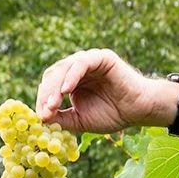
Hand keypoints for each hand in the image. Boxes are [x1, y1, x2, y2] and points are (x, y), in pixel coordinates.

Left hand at [35, 49, 173, 133]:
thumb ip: (60, 118)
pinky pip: (81, 63)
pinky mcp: (101, 57)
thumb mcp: (79, 120)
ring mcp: (89, 61)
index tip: (41, 117)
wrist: (138, 111)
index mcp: (71, 81)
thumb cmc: (112, 114)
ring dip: (55, 87)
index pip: (49, 86)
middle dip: (46, 94)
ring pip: (64, 68)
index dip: (42, 100)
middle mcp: (77, 68)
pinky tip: (66, 90)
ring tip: (53, 103)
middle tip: (45, 111)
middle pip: (53, 75)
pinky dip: (71, 76)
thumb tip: (40, 119)